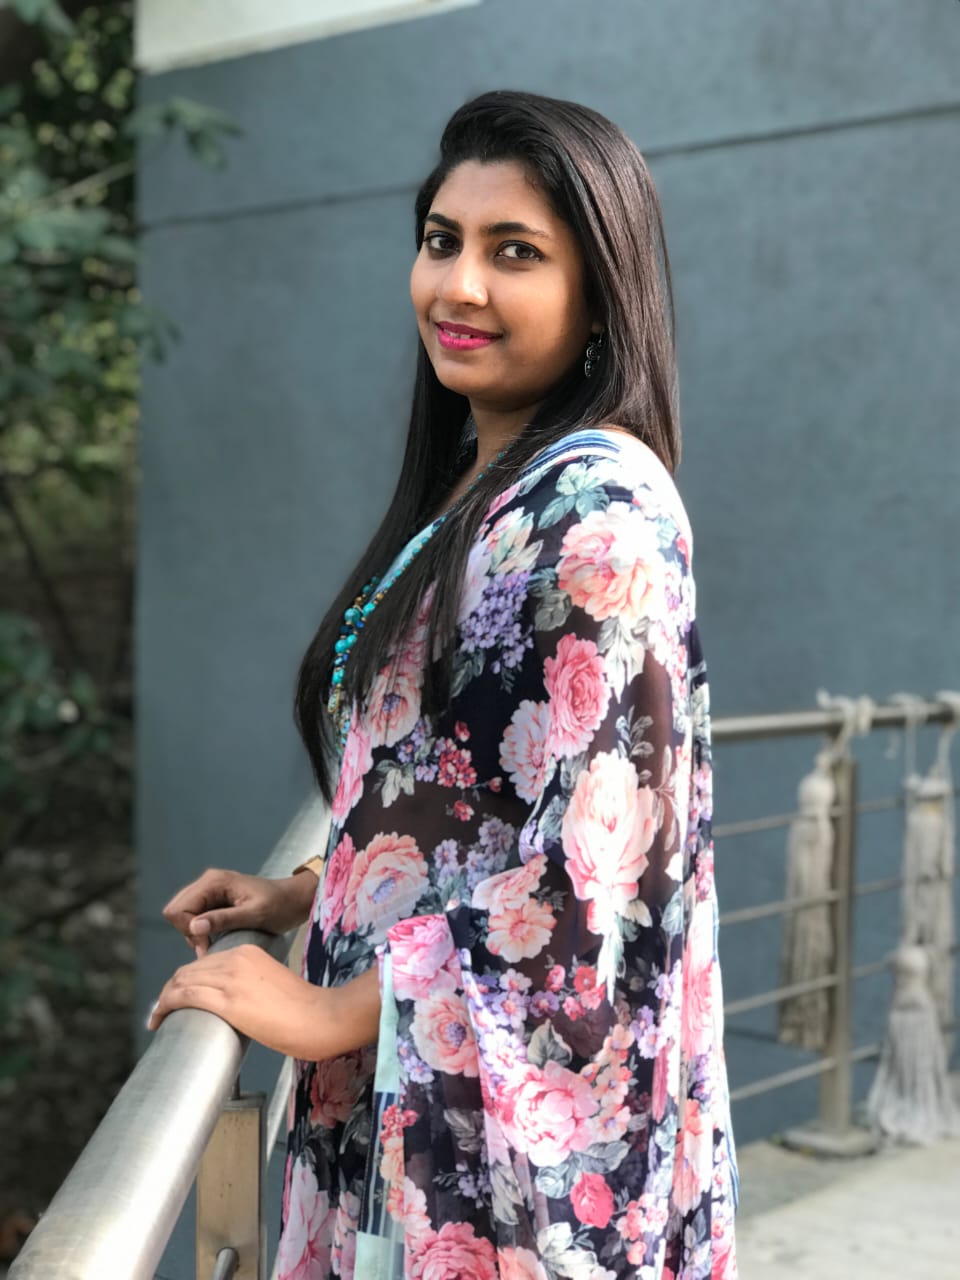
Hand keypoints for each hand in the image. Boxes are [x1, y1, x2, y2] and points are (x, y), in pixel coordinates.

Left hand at [147, 946, 380, 1060]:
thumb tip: (235, 1004)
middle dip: (171, 989)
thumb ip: (250, 985)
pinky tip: (158, 1018)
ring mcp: (231, 978)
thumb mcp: (272, 984)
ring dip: (164, 999)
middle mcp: (236, 958)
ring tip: (157, 1017)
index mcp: (248, 950)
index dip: (186, 979)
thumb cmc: (303, 1008)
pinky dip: (164, 1006)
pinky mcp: (228, 1000)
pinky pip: (185, 996)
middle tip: (162, 1009)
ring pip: (182, 982)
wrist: (319, 1016)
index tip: (180, 995)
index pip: (204, 962)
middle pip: (189, 970)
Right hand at [162, 867, 317, 955]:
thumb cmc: (279, 906)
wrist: (294, 901)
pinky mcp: (213, 900)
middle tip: (210, 946)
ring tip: (215, 944)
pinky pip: (194, 917)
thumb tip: (194, 927)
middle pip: (176, 911)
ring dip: (195, 934)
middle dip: (189, 932)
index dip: (188, 931)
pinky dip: (200, 931)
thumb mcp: (254, 915)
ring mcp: (209, 891)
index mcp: (214, 881)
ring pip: (183, 916)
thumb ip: (224, 919)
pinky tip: (216, 939)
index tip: (208, 945)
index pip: (178, 909)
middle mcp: (207, 882)